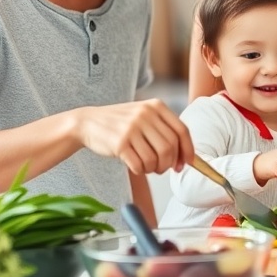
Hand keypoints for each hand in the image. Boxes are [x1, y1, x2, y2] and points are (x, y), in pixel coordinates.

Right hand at [75, 99, 194, 174]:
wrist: (88, 122)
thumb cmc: (121, 124)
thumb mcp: (144, 116)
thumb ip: (164, 131)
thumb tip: (185, 157)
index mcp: (156, 106)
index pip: (182, 130)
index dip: (188, 149)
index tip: (187, 162)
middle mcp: (145, 114)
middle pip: (170, 147)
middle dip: (169, 163)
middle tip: (163, 168)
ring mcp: (132, 128)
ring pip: (156, 158)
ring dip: (154, 168)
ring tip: (148, 166)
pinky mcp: (120, 143)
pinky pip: (139, 165)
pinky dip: (141, 170)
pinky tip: (136, 166)